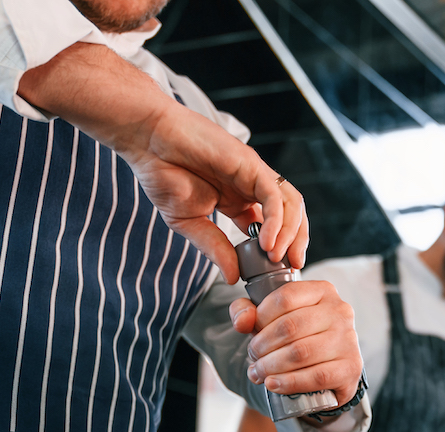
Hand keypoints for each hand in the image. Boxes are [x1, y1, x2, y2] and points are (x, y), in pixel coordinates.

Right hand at [128, 106, 307, 279]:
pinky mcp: (251, 164)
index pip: (272, 228)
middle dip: (295, 243)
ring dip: (291, 234)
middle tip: (291, 267)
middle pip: (291, 217)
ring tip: (278, 258)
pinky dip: (276, 221)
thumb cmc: (163, 173)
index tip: (278, 272)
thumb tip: (232, 278)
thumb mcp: (189, 222)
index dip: (280, 250)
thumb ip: (214, 248)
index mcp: (239, 202)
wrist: (149, 141)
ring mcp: (254, 175)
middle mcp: (252, 188)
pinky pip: (274, 196)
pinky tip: (266, 242)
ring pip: (290, 205)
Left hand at [230, 281, 361, 401]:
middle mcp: (340, 312)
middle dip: (262, 345)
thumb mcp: (272, 319)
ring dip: (271, 366)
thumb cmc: (298, 339)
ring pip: (300, 352)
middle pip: (290, 327)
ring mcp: (349, 340)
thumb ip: (247, 312)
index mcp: (322, 291)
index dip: (260, 317)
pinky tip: (273, 384)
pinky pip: (315, 376)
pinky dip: (289, 382)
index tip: (251, 333)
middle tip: (253, 357)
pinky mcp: (350, 368)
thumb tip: (242, 321)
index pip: (285, 298)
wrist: (328, 371)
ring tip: (258, 372)